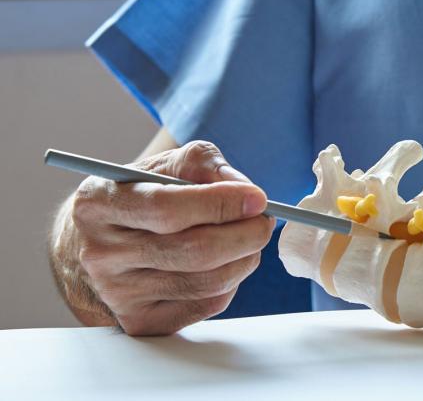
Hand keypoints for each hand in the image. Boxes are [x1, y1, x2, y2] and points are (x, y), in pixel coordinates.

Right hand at [58, 141, 273, 335]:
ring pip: (208, 282)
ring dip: (245, 258)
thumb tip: (245, 189)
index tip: (257, 198)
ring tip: (248, 239)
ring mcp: (118, 293)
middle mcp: (101, 253)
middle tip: (264, 222)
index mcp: (98, 204)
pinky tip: (225, 263)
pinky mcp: (141, 322)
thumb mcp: (159, 166)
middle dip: (245, 234)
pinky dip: (231, 282)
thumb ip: (202, 164)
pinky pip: (208, 304)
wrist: (94, 248)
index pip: (167, 208)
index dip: (221, 203)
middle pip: (195, 251)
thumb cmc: (137, 198)